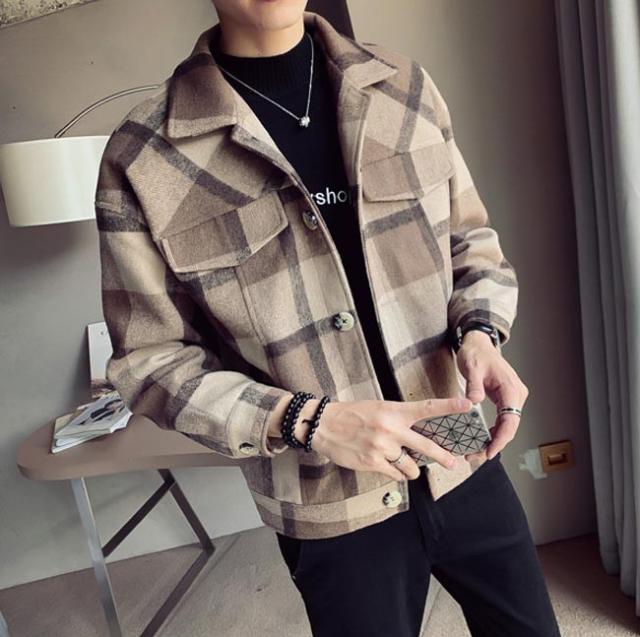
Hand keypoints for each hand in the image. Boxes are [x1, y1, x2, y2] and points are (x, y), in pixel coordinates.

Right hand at [294, 396, 473, 481]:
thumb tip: (417, 434)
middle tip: (454, 463)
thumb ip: (398, 419)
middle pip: (426, 446)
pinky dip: (395, 472)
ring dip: (410, 468)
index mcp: (393, 411)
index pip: (426, 408)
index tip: (468, 405)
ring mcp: (382, 448)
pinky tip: (386, 465)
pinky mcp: (372, 463)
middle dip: (443, 457)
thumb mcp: (377, 408)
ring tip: (403, 463)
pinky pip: (395, 474)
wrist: (323, 425)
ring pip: (410, 466)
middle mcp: (391, 429)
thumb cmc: (351, 414)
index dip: (449, 406)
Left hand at [455, 330, 528, 460]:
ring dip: (495, 439)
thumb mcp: (472, 368)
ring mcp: (513, 396)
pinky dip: (495, 430)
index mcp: (511, 389)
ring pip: (508, 424)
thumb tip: (473, 402)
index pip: (510, 420)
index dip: (501, 439)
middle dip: (496, 443)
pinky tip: (484, 438)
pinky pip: (504, 418)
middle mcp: (516, 394)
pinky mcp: (506, 397)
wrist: (478, 343)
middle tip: (478, 457)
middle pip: (510, 426)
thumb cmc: (476, 353)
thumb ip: (473, 386)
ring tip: (478, 452)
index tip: (490, 452)